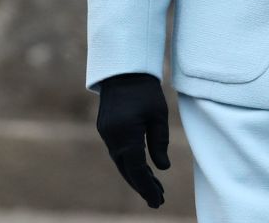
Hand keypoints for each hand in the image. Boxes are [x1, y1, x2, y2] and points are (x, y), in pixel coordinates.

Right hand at [97, 72, 169, 208]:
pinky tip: (141, 169)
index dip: (147, 187)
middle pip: (127, 170)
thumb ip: (159, 142)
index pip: (136, 170)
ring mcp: (106, 134)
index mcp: (125, 135)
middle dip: (142, 186)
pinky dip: (129, 163)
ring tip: (154, 187)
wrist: (124, 69)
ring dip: (136, 175)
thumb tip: (162, 168)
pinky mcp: (106, 129)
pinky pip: (118, 153)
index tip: (158, 200)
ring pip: (121, 163)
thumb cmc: (145, 89)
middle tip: (159, 199)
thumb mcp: (158, 114)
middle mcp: (112, 138)